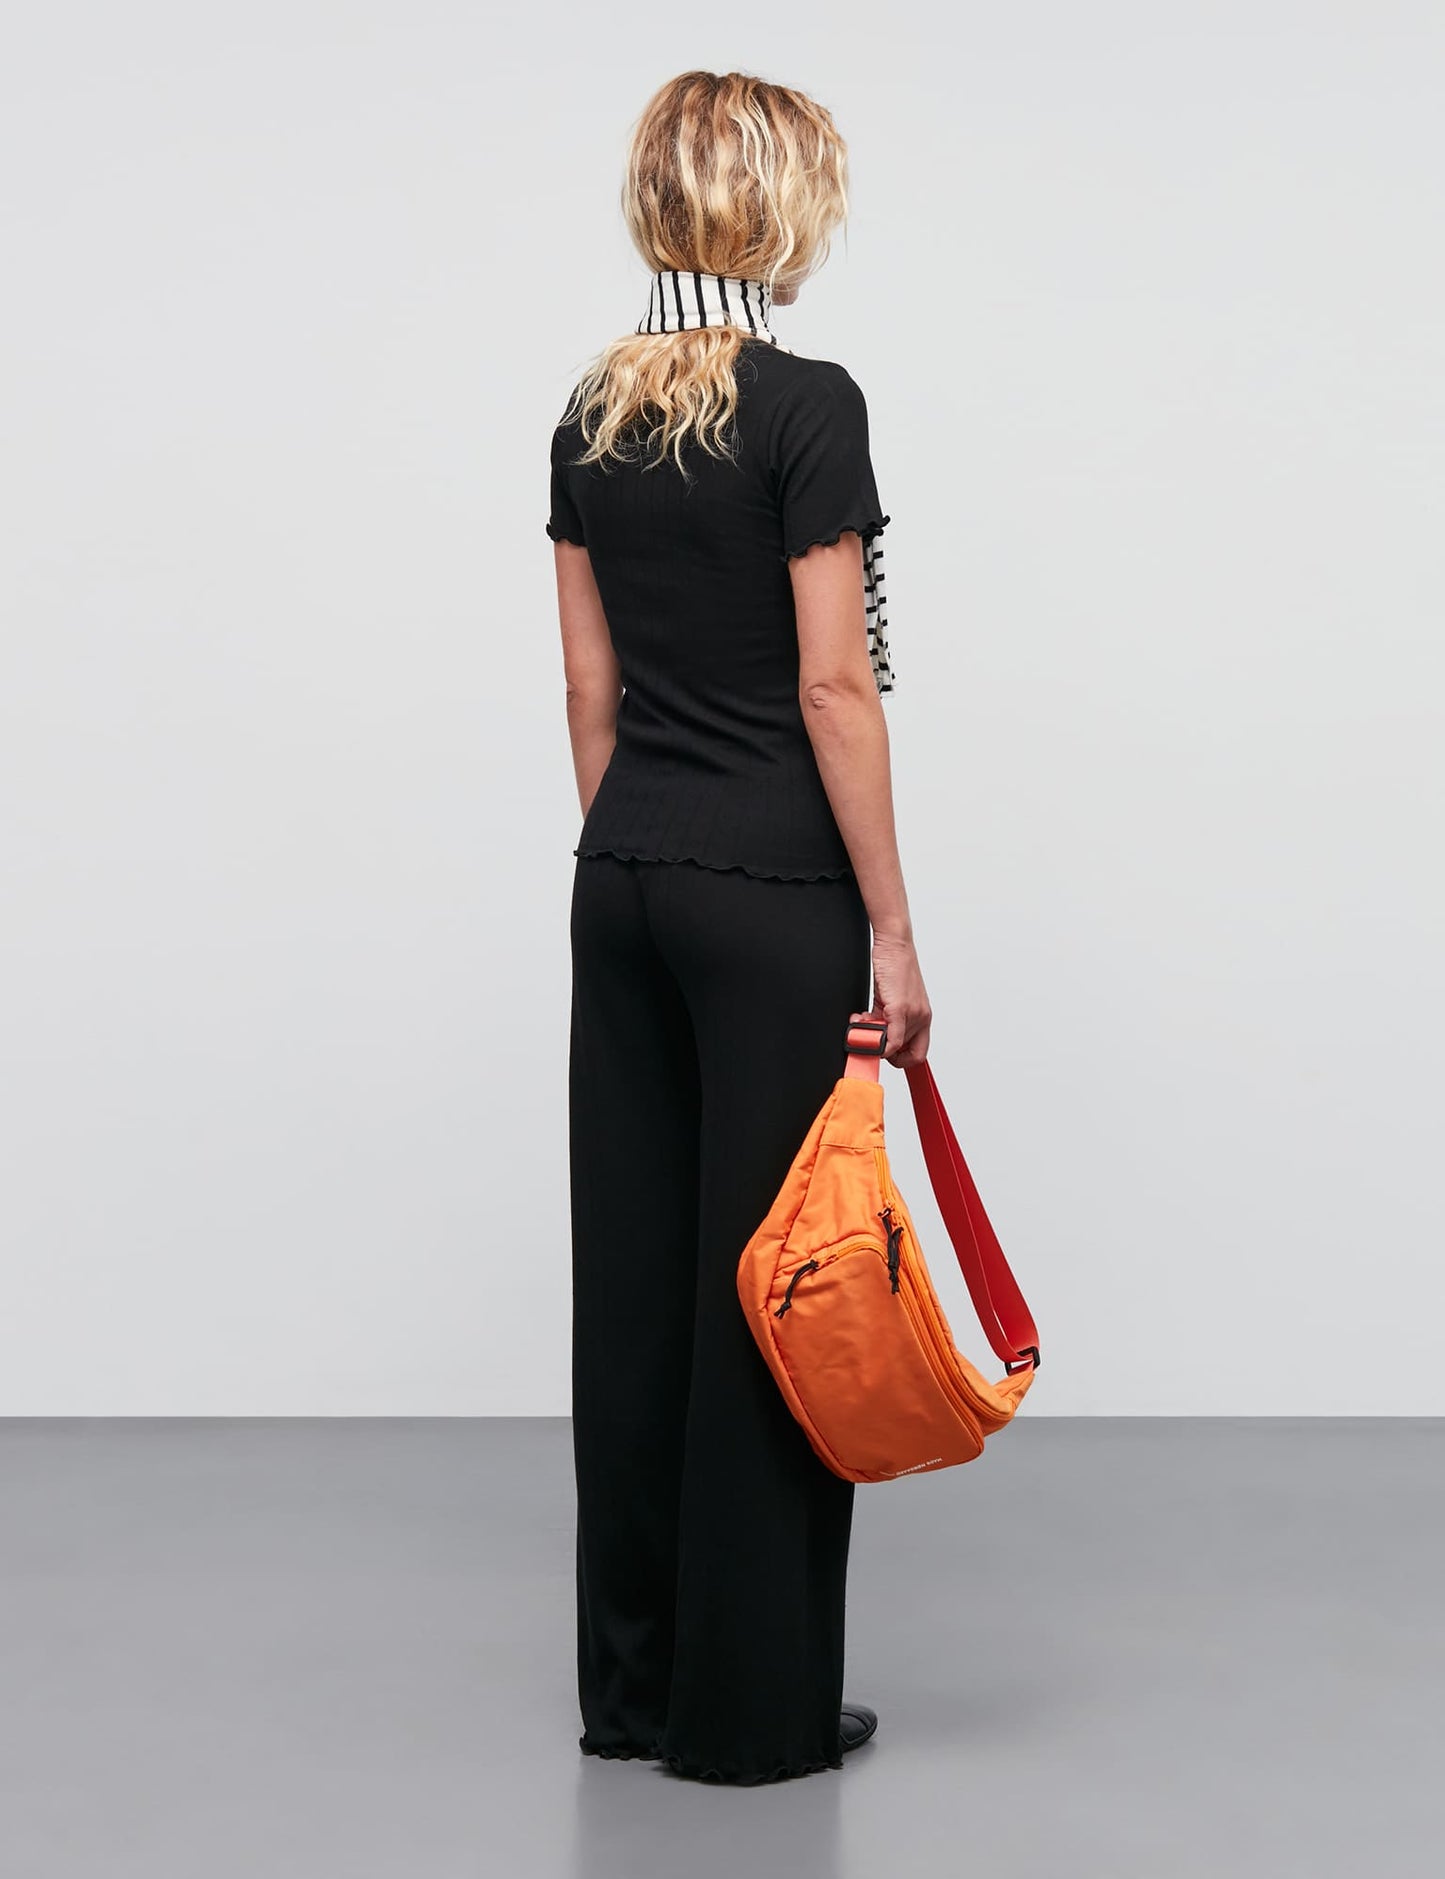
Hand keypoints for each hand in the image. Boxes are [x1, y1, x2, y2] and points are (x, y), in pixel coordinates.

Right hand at [852, 933, 931, 1067]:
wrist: (895, 944)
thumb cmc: (894, 966)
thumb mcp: (894, 998)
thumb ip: (887, 1020)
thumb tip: (874, 1038)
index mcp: (922, 1016)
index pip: (918, 1053)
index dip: (900, 1060)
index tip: (884, 1054)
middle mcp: (921, 1017)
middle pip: (904, 1054)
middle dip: (882, 1050)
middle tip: (870, 1039)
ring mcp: (912, 1013)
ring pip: (894, 1047)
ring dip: (874, 1040)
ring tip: (862, 1022)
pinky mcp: (899, 1007)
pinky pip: (891, 1039)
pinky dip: (876, 1041)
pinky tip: (862, 1023)